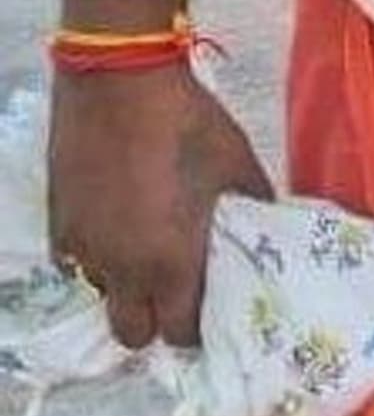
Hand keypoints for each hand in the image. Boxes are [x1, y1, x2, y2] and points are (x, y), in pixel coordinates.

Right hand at [48, 64, 273, 350]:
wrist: (121, 81)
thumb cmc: (188, 121)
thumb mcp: (238, 162)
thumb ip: (255, 206)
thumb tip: (271, 225)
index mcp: (172, 264)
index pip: (181, 333)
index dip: (196, 326)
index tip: (207, 306)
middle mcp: (124, 270)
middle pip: (134, 334)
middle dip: (155, 319)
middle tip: (174, 285)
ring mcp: (86, 250)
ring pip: (104, 294)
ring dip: (125, 282)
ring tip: (144, 243)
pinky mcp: (60, 225)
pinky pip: (77, 261)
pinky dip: (96, 253)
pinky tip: (114, 221)